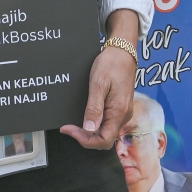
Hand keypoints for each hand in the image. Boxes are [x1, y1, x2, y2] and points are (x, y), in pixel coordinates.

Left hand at [61, 9, 137, 148]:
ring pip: (106, 132)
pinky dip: (95, 124)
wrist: (123, 51)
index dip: (83, 139)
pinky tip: (86, 115)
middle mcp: (124, 115)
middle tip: (69, 127)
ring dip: (90, 132)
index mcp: (119, 112)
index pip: (102, 140)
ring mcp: (123, 112)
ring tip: (75, 122)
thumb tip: (89, 130)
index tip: (68, 128)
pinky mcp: (121, 107)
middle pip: (104, 139)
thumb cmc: (111, 64)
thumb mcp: (98, 84)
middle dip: (85, 137)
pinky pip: (108, 123)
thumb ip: (94, 109)